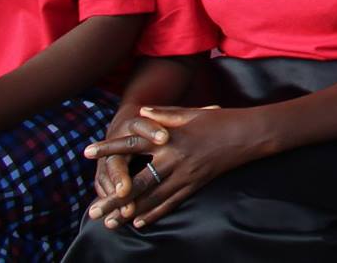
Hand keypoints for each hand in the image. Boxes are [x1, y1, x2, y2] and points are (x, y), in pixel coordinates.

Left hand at [82, 105, 269, 229]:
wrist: (249, 134)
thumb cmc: (220, 120)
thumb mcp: (191, 112)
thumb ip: (164, 114)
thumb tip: (141, 113)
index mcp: (170, 137)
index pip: (132, 144)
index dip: (109, 148)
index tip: (86, 153)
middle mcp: (174, 158)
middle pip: (138, 182)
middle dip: (114, 199)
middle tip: (93, 212)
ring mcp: (185, 174)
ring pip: (152, 197)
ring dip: (129, 211)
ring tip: (110, 223)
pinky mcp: (196, 184)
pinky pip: (172, 202)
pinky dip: (155, 213)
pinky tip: (139, 221)